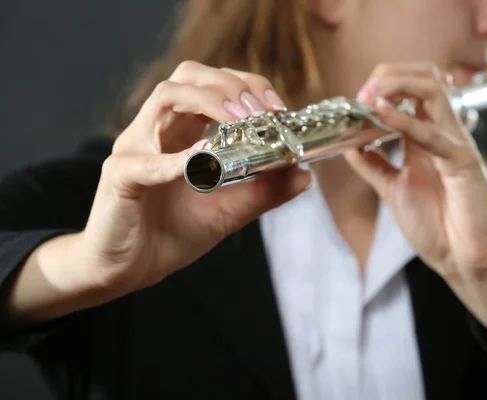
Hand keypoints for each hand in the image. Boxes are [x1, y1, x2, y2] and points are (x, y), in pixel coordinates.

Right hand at [78, 61, 310, 293]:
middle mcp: (158, 130)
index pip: (212, 83)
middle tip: (258, 110)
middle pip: (188, 76)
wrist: (130, 268)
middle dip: (229, 84)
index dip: (246, 84)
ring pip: (165, 98)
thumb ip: (264, 192)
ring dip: (208, 102)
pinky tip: (202, 164)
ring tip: (240, 121)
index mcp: (183, 131)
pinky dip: (176, 161)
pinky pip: (144, 162)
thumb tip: (304, 175)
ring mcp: (134, 148)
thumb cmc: (173, 232)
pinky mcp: (119, 177)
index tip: (276, 107)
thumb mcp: (228, 211)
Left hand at [346, 62, 486, 355]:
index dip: (380, 87)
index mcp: (424, 138)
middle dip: (389, 75)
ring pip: (434, 90)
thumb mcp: (392, 189)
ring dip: (397, 85)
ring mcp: (453, 144)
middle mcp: (440, 134)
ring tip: (370, 96)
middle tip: (362, 93)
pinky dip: (405, 121)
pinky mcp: (463, 162)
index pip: (409, 90)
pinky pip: (433, 134)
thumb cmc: (438, 227)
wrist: (465, 260)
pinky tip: (380, 115)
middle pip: (424, 78)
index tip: (354, 103)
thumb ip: (374, 165)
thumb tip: (350, 144)